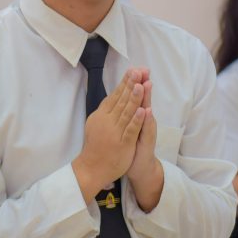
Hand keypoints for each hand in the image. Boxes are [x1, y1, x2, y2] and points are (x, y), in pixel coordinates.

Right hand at [73, 69, 145, 197]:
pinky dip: (137, 119)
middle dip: (131, 84)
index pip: (115, 95)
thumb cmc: (96, 145)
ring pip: (127, 112)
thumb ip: (105, 111)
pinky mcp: (123, 143)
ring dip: (134, 98)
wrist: (93, 168)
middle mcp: (108, 120)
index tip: (133, 70)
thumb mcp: (96, 124)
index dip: (125, 82)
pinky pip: (131, 129)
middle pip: (121, 99)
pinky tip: (144, 110)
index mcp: (102, 115)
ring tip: (141, 84)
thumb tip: (111, 97)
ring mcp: (116, 131)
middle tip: (138, 70)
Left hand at [128, 70, 156, 180]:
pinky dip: (146, 121)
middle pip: (143, 100)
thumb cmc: (132, 145)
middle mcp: (144, 120)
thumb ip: (127, 111)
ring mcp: (147, 130)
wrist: (140, 167)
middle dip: (142, 85)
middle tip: (143, 70)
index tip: (135, 68)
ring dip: (146, 98)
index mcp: (137, 116)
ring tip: (146, 84)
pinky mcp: (148, 142)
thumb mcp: (128, 126)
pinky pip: (147, 130)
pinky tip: (146, 111)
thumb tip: (122, 95)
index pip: (136, 96)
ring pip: (146, 112)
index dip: (136, 83)